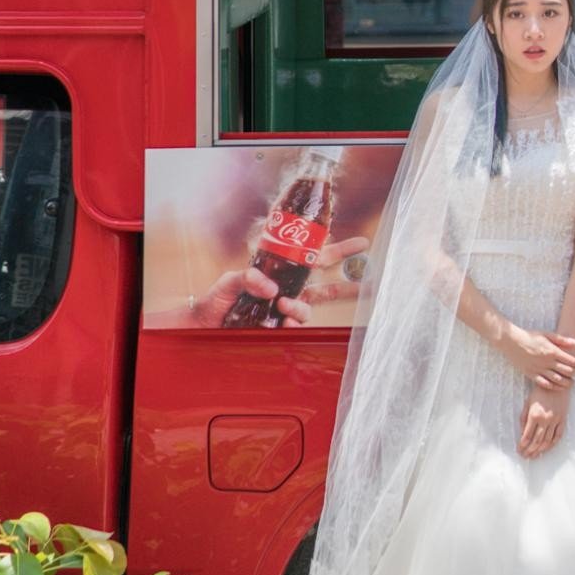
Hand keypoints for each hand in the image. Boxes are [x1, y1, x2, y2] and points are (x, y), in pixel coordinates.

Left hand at [186, 233, 370, 327]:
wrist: (201, 325)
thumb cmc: (216, 299)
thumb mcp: (230, 280)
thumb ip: (248, 277)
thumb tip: (269, 285)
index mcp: (283, 272)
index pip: (316, 257)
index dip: (340, 250)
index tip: (363, 244)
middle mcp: (289, 292)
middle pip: (327, 287)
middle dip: (350, 284)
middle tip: (372, 282)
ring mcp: (284, 312)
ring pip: (309, 310)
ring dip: (300, 308)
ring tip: (284, 307)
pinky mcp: (277, 330)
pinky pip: (294, 328)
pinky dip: (289, 324)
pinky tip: (280, 322)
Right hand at [502, 326, 574, 390]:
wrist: (512, 342)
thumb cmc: (530, 336)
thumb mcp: (546, 334)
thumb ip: (561, 340)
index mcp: (552, 351)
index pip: (570, 360)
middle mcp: (547, 361)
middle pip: (566, 371)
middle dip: (573, 373)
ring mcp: (539, 369)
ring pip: (557, 380)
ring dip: (566, 383)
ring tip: (570, 383)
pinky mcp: (531, 374)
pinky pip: (544, 383)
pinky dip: (552, 387)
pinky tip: (557, 387)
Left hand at [518, 389, 567, 459]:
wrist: (556, 384)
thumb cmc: (540, 392)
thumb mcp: (528, 403)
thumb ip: (524, 419)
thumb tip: (522, 433)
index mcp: (534, 415)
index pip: (527, 435)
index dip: (523, 445)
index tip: (519, 450)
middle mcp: (545, 419)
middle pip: (537, 441)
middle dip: (530, 451)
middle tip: (525, 456)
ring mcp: (555, 420)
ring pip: (547, 441)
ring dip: (540, 450)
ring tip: (534, 456)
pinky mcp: (562, 420)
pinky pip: (558, 435)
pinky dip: (552, 444)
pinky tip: (547, 449)